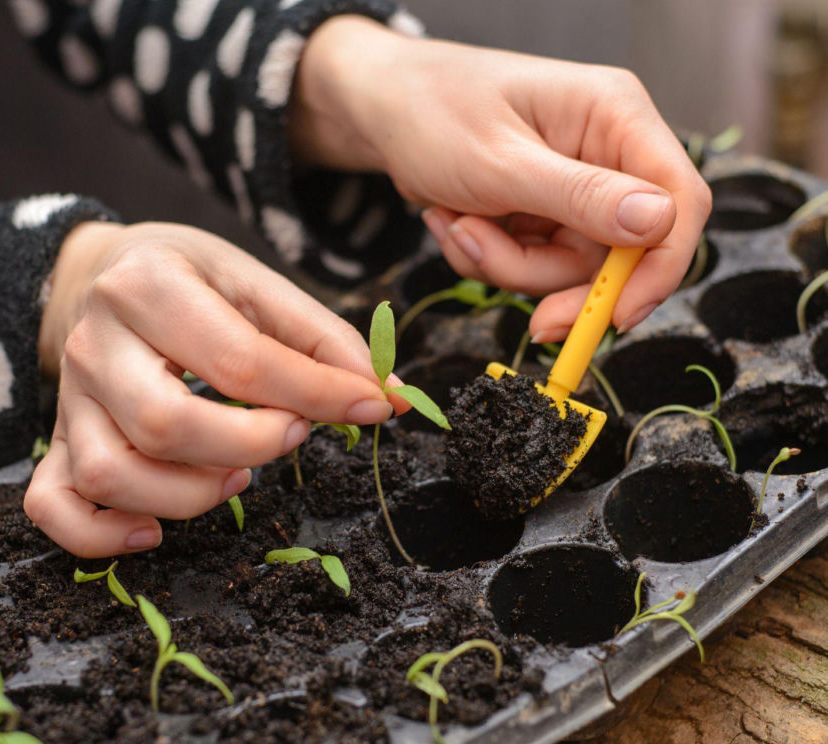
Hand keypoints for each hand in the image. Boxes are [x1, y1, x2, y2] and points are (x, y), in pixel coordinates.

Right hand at [27, 221, 401, 556]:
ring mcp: (68, 400)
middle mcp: (94, 343)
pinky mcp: (55, 440)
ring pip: (112, 474)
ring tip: (237, 476)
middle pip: (166, 425)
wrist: (100, 272)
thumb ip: (322, 338)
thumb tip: (388, 396)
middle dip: (250, 446)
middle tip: (292, 433)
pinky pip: (52, 505)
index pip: (239, 362)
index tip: (369, 405)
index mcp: (146, 286)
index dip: (317, 395)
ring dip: (190, 495)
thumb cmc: (187, 278)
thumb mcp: (254, 281)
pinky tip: (154, 530)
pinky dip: (100, 534)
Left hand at [290, 16, 711, 339]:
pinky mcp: (541, 214)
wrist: (380, 108)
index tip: (619, 318)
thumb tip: (661, 223)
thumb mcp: (501, 162)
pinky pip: (530, 264)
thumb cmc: (434, 112)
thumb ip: (579, 197)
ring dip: (505, 264)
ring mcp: (573, 189)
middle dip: (555, 281)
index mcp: (614, 118)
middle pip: (619, 253)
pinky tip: (450, 220)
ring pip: (567, 268)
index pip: (678, 201)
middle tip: (529, 318)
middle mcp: (606, 154)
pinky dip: (487, 257)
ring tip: (456, 225)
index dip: (659, 268)